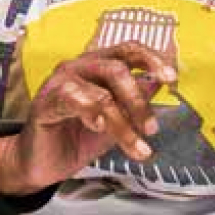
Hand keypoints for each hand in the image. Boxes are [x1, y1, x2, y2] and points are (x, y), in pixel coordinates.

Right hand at [0, 42, 176, 194]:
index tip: (171, 77)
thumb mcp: (117, 121)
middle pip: (117, 69)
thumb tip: (159, 85)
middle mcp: (79, 68)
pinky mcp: (45, 101)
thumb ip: (136, 102)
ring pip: (100, 92)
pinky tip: (98, 127)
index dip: (152, 59)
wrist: (42, 164)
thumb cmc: (76, 138)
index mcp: (98, 66)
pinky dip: (91, 113)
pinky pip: (72, 100)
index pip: (128, 50)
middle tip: (151, 129)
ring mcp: (60, 82)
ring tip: (133, 145)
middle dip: (139, 101)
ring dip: (122, 122)